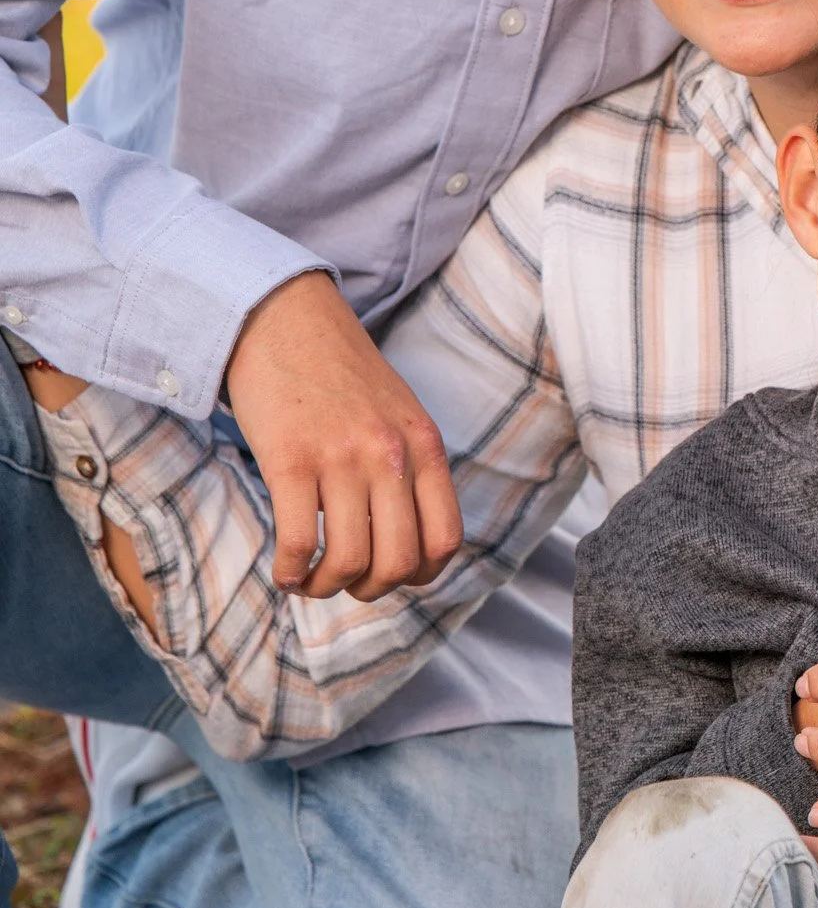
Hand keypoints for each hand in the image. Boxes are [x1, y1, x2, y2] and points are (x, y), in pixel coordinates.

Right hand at [226, 273, 462, 601]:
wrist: (284, 318)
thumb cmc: (338, 371)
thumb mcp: (397, 413)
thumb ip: (409, 466)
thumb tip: (405, 541)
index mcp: (423, 444)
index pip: (445, 539)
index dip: (420, 576)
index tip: (390, 574)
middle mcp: (390, 454)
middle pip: (398, 562)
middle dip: (370, 589)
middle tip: (345, 581)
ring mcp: (342, 457)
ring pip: (348, 561)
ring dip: (326, 587)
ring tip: (309, 579)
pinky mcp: (291, 460)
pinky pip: (298, 543)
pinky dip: (290, 573)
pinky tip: (285, 569)